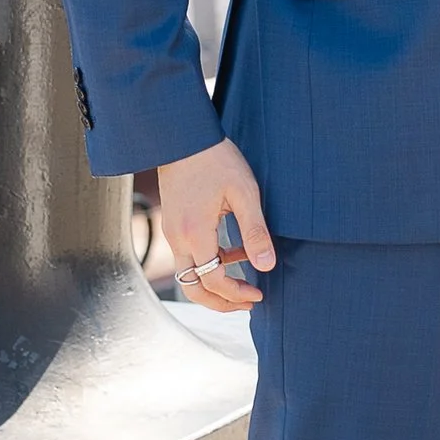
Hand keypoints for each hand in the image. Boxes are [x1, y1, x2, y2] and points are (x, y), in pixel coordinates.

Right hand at [159, 137, 272, 309]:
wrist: (183, 137)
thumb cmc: (216, 159)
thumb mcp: (244, 193)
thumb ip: (255, 231)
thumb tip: (267, 266)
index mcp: (195, 232)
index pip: (212, 280)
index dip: (236, 293)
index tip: (258, 293)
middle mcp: (177, 237)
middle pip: (192, 287)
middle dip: (220, 302)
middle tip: (248, 302)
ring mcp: (172, 231)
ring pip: (188, 274)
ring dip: (214, 284)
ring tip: (245, 281)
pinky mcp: (173, 223)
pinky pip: (189, 256)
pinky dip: (209, 263)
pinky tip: (234, 251)